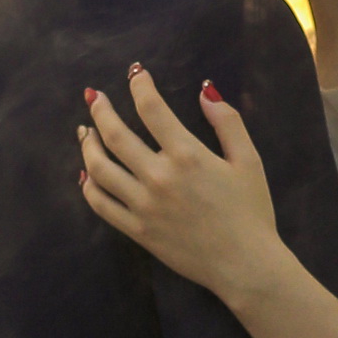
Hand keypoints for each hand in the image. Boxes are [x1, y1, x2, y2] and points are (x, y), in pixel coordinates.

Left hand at [78, 64, 287, 311]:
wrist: (244, 264)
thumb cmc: (252, 211)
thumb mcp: (249, 160)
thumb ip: (227, 122)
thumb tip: (205, 90)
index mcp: (187, 155)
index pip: (151, 109)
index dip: (139, 85)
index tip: (135, 73)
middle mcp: (158, 176)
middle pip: (116, 135)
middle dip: (100, 110)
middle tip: (93, 96)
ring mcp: (143, 205)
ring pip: (100, 169)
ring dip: (87, 145)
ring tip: (85, 131)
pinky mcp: (137, 230)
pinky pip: (101, 204)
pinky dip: (89, 186)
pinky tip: (87, 173)